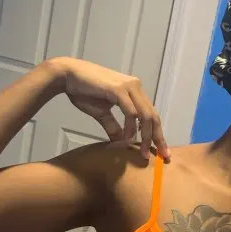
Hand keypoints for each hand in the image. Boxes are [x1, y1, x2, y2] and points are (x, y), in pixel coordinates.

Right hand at [48, 58, 169, 160]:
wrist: (67, 75)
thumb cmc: (83, 91)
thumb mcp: (102, 113)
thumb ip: (113, 126)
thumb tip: (121, 143)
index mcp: (135, 91)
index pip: (151, 115)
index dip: (157, 134)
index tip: (161, 151)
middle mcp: (136, 87)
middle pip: (153, 116)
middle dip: (158, 138)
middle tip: (163, 156)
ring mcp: (128, 87)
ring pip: (145, 115)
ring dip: (145, 136)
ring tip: (142, 152)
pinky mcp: (118, 89)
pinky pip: (130, 112)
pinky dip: (130, 127)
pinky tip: (127, 139)